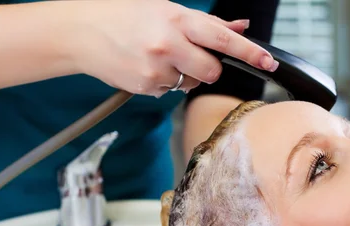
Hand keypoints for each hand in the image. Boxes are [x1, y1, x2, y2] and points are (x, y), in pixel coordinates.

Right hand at [71, 0, 277, 96]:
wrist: (81, 32)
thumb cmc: (124, 16)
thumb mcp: (165, 9)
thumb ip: (206, 23)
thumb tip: (239, 27)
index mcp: (177, 18)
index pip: (222, 39)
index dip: (249, 52)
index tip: (268, 61)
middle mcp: (168, 43)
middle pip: (212, 71)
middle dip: (208, 69)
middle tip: (189, 58)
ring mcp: (156, 68)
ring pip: (190, 84)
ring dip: (183, 76)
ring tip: (157, 58)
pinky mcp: (146, 86)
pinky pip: (169, 92)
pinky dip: (162, 83)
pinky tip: (145, 67)